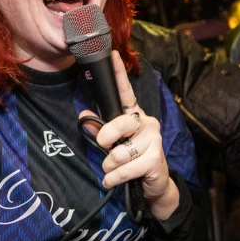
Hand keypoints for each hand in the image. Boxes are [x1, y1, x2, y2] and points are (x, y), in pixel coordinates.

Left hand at [80, 51, 177, 219]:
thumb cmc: (131, 160)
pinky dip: (115, 178)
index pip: (126, 92)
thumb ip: (98, 130)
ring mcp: (154, 140)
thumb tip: (84, 115)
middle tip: (102, 146)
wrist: (153, 185)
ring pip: (121, 151)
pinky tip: (112, 181)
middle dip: (106, 137)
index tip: (113, 55)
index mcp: (133, 115)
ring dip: (109, 166)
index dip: (119, 74)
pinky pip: (126, 168)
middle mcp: (146, 122)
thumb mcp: (113, 145)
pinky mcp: (156, 159)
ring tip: (111, 170)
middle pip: (121, 122)